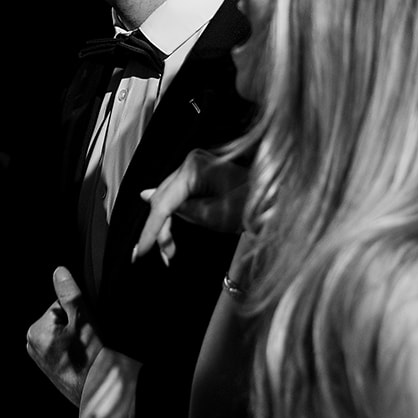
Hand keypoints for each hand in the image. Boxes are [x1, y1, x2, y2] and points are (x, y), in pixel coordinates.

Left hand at [27, 267, 101, 406]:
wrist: (100, 394)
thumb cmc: (91, 359)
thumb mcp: (82, 320)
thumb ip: (69, 294)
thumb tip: (59, 272)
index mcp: (36, 331)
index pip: (60, 305)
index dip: (78, 312)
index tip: (85, 328)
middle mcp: (33, 345)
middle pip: (60, 318)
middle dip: (76, 325)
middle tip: (87, 341)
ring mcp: (41, 358)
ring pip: (64, 333)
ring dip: (77, 338)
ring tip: (86, 352)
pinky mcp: (51, 368)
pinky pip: (64, 348)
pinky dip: (75, 350)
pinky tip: (83, 360)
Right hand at [133, 149, 246, 264]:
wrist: (277, 197)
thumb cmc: (253, 204)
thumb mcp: (215, 215)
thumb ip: (181, 209)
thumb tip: (147, 197)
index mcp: (194, 167)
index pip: (163, 202)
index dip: (151, 229)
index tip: (140, 251)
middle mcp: (191, 162)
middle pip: (162, 199)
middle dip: (160, 230)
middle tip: (165, 256)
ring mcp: (195, 166)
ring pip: (167, 198)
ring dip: (166, 225)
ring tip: (170, 251)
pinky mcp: (199, 174)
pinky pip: (178, 195)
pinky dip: (174, 214)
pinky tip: (166, 230)